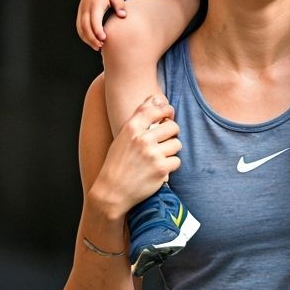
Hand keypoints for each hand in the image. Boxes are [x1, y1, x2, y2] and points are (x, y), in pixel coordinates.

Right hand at [77, 0, 126, 49]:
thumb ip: (120, 5)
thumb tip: (123, 16)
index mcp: (95, 4)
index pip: (94, 20)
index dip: (98, 31)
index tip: (104, 39)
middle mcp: (86, 8)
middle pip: (85, 27)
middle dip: (92, 38)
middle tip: (101, 47)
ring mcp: (81, 10)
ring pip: (80, 28)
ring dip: (87, 39)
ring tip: (97, 47)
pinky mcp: (80, 12)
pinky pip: (79, 27)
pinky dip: (84, 35)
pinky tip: (92, 41)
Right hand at [89, 95, 181, 216]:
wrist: (112, 192)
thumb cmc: (117, 163)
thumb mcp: (123, 137)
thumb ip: (139, 117)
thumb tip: (157, 98)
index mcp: (131, 128)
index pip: (155, 109)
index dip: (167, 109)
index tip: (169, 113)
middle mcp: (142, 139)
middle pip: (173, 126)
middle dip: (172, 132)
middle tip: (166, 140)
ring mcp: (153, 155)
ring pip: (177, 144)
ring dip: (172, 151)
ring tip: (160, 156)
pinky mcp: (161, 170)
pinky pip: (177, 161)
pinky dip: (171, 166)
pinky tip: (160, 169)